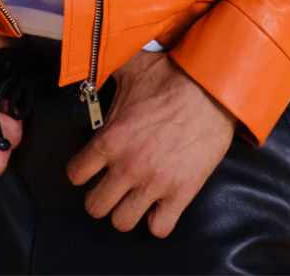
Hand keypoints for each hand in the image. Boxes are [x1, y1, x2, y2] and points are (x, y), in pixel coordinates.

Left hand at [65, 48, 237, 238]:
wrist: (213, 88)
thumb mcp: (132, 68)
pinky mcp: (181, 193)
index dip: (81, 171)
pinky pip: (159, 228)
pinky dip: (157, 220)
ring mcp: (154, 183)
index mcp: (110, 139)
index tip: (89, 168)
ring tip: (133, 196)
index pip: (76, 175)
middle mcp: (128, 166)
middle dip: (101, 196)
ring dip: (126, 210)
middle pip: (95, 206)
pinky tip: (159, 204)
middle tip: (111, 185)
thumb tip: (92, 61)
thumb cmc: (173, 77)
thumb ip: (106, 69)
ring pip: (122, 222)